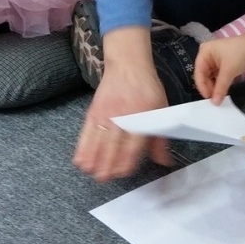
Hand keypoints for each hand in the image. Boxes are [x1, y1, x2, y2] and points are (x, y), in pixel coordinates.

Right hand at [72, 29, 172, 181]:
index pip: (132, 144)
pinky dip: (82, 147)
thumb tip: (165, 161)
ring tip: (92, 173)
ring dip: (94, 158)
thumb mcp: (161, 109)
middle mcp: (121, 118)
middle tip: (105, 178)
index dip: (126, 160)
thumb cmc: (147, 88)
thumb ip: (160, 137)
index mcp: (140, 118)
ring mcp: (105, 115)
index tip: (123, 173)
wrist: (128, 65)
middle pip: (112, 145)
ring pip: (97, 141)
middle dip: (108, 164)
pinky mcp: (93, 112)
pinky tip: (80, 160)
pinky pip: (86, 133)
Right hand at [194, 24, 244, 103]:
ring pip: (211, 78)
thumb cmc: (241, 53)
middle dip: (209, 87)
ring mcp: (216, 61)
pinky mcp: (224, 66)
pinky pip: (218, 77)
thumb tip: (215, 103)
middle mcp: (208, 55)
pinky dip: (220, 85)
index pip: (198, 72)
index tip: (208, 98)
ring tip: (218, 98)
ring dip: (214, 87)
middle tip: (214, 100)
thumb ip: (220, 87)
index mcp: (205, 52)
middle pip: (203, 75)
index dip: (202, 86)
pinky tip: (222, 92)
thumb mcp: (229, 70)